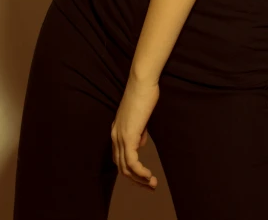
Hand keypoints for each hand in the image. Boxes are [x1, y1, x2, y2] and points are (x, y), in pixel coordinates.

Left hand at [111, 74, 159, 190]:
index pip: (119, 158)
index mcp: (116, 131)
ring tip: (152, 184)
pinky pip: (131, 161)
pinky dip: (140, 172)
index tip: (145, 178)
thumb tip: (140, 145)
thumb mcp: (140, 117)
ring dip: (139, 179)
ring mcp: (120, 136)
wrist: (142, 82)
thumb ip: (139, 131)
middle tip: (150, 186)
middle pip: (121, 167)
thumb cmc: (144, 95)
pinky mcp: (128, 136)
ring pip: (125, 168)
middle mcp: (114, 136)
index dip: (131, 171)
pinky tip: (148, 176)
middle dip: (136, 180)